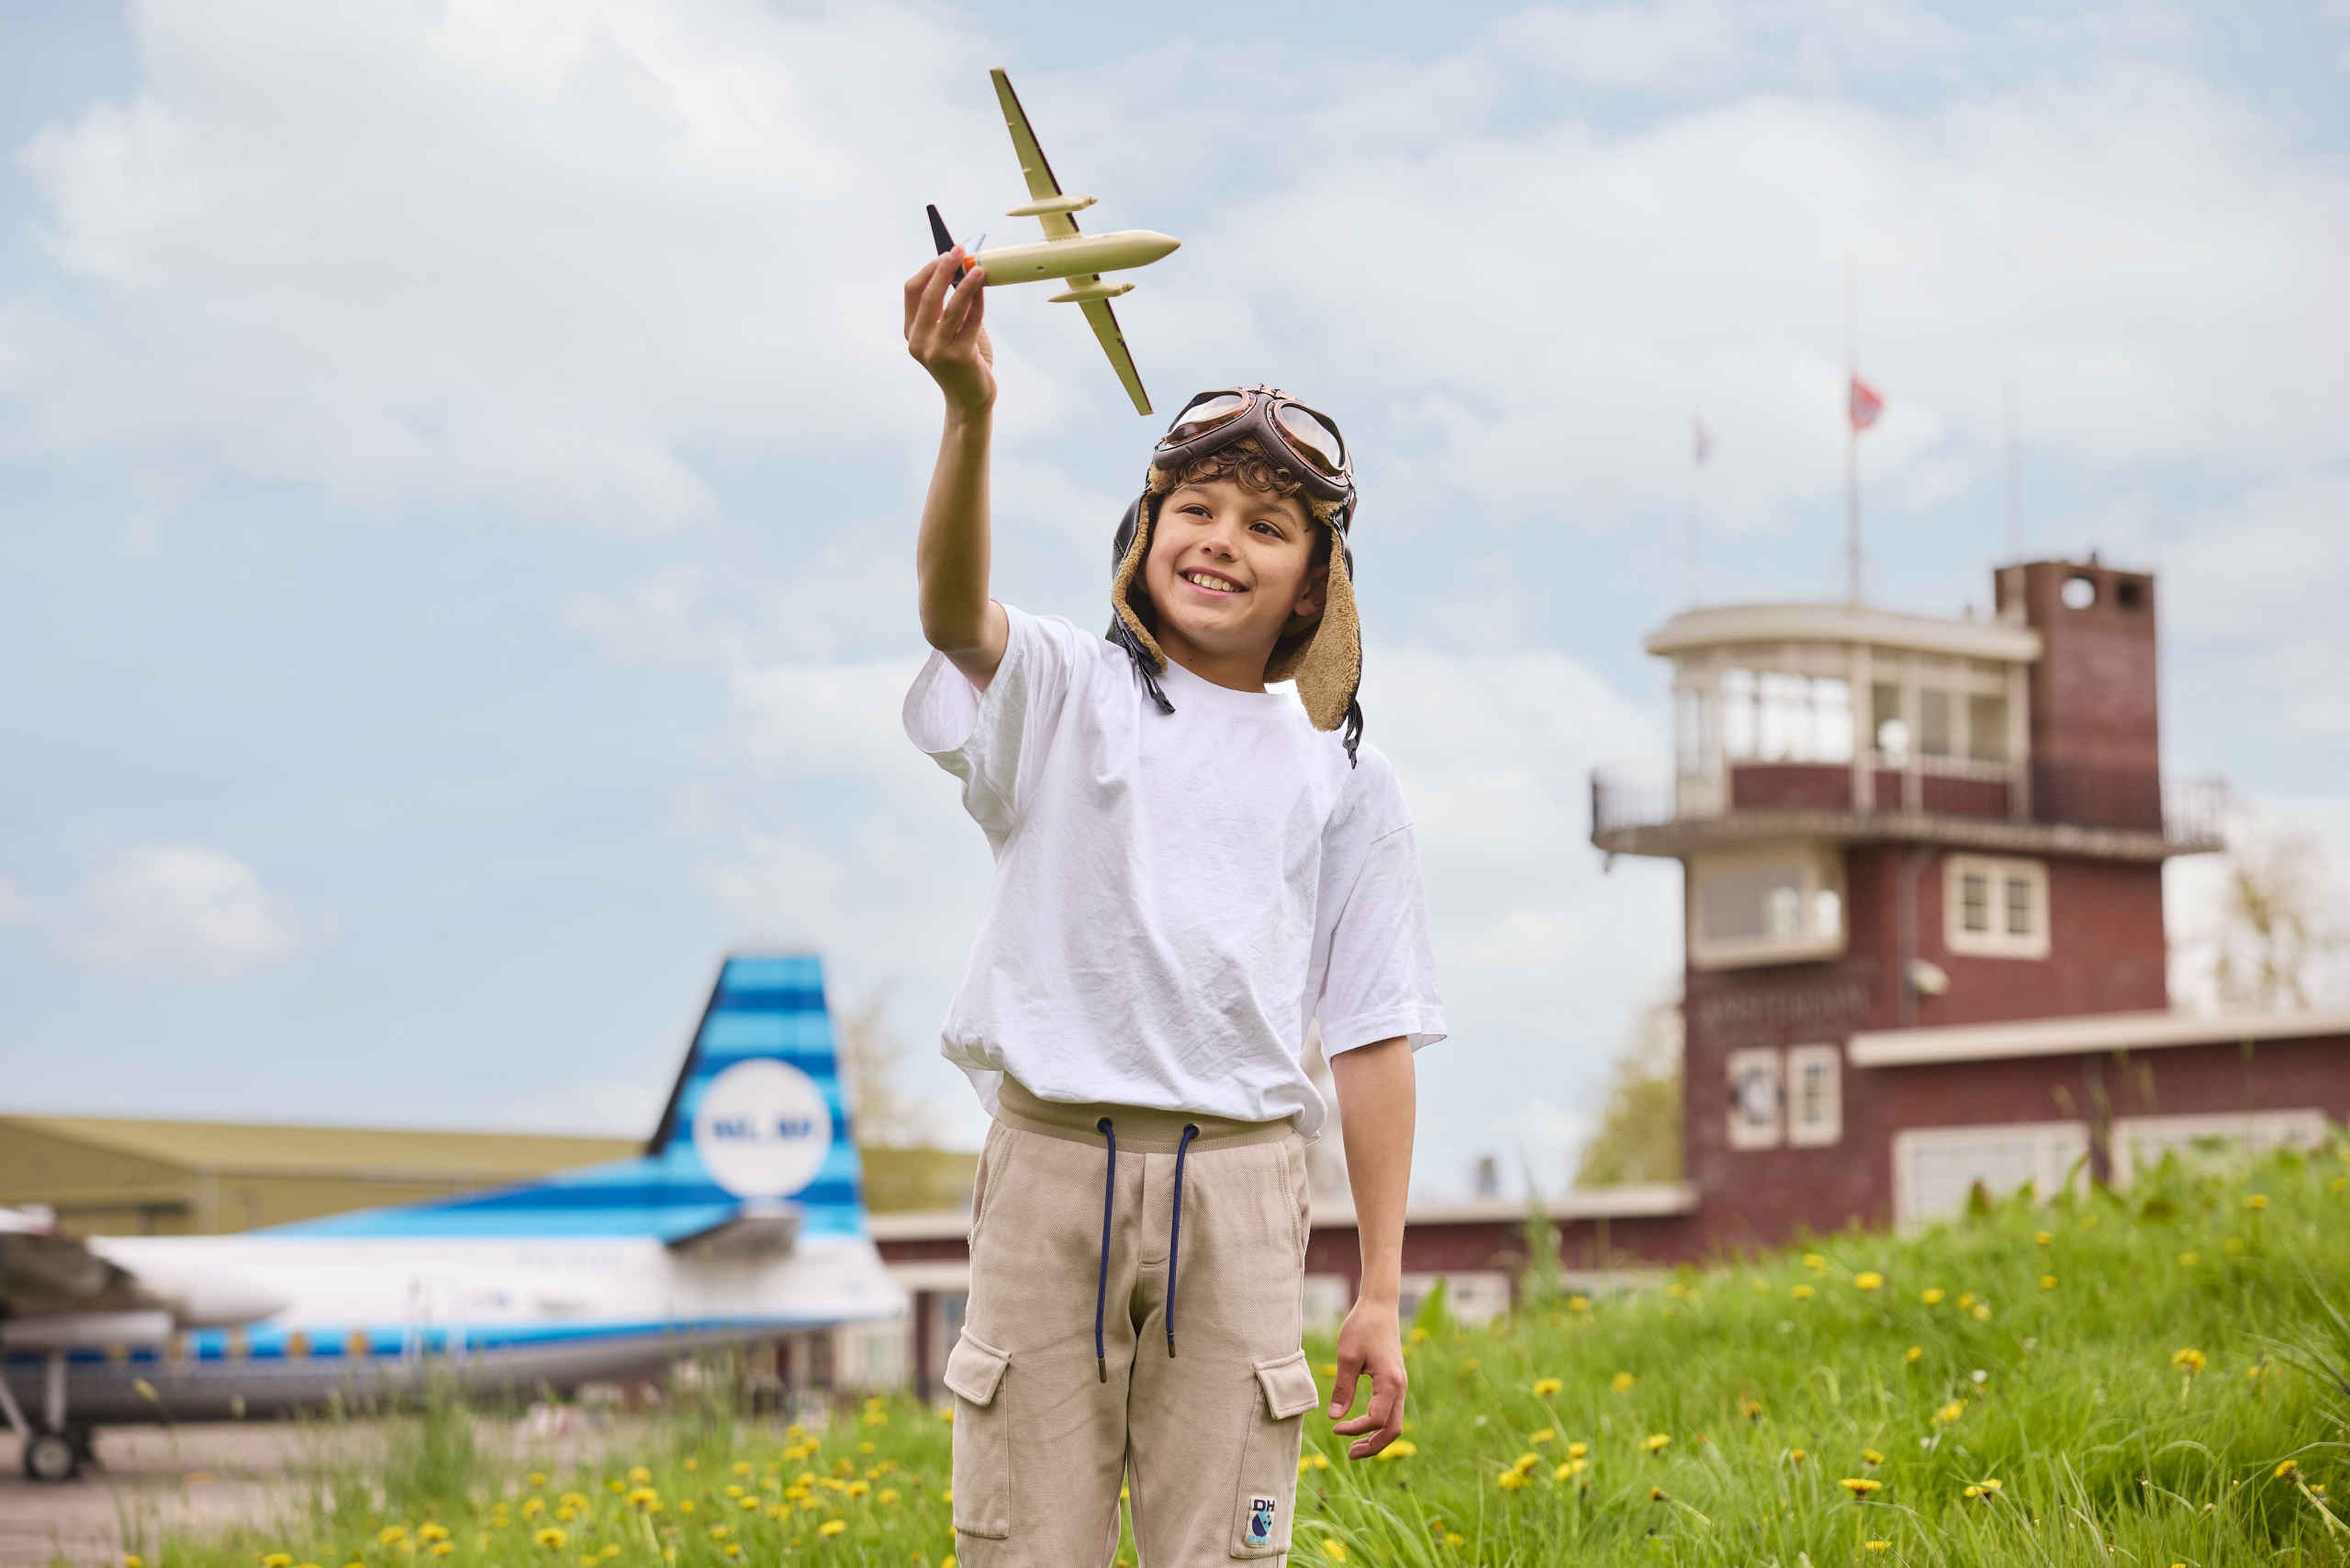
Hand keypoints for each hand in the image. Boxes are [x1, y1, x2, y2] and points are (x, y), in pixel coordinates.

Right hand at [903, 249, 994, 417]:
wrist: (970, 400)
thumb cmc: (962, 361)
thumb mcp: (949, 332)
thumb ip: (951, 306)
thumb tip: (964, 269)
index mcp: (912, 332)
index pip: (912, 291)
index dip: (929, 269)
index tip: (946, 254)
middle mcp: (918, 341)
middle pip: (928, 295)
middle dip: (944, 269)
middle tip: (959, 252)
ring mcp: (937, 350)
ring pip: (951, 307)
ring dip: (965, 284)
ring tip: (978, 268)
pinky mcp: (959, 357)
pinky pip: (971, 321)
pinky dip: (979, 302)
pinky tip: (984, 289)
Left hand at [1325, 1298, 1406, 1458]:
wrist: (1379, 1306)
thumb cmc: (1362, 1327)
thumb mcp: (1347, 1357)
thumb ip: (1342, 1389)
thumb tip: (1334, 1418)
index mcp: (1390, 1382)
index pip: (1376, 1419)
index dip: (1355, 1429)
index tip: (1334, 1428)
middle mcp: (1400, 1387)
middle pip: (1392, 1430)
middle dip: (1372, 1446)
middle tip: (1349, 1454)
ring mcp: (1400, 1385)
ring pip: (1394, 1423)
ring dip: (1376, 1438)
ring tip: (1354, 1447)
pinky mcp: (1395, 1382)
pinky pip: (1392, 1411)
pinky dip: (1379, 1425)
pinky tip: (1363, 1426)